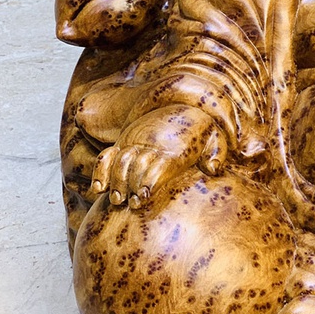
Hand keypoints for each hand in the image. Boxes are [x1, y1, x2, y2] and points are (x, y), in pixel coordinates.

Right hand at [90, 105, 227, 208]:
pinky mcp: (125, 142)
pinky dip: (100, 170)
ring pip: (120, 161)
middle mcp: (152, 145)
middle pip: (137, 166)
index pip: (159, 166)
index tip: (143, 197)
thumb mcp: (215, 140)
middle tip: (130, 203)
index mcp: (174, 149)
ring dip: (116, 181)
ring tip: (116, 200)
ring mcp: (136, 142)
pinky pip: (108, 155)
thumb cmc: (202, 133)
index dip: (149, 182)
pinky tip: (98, 189)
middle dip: (131, 186)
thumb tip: (212, 168)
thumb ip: (216, 154)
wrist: (184, 109)